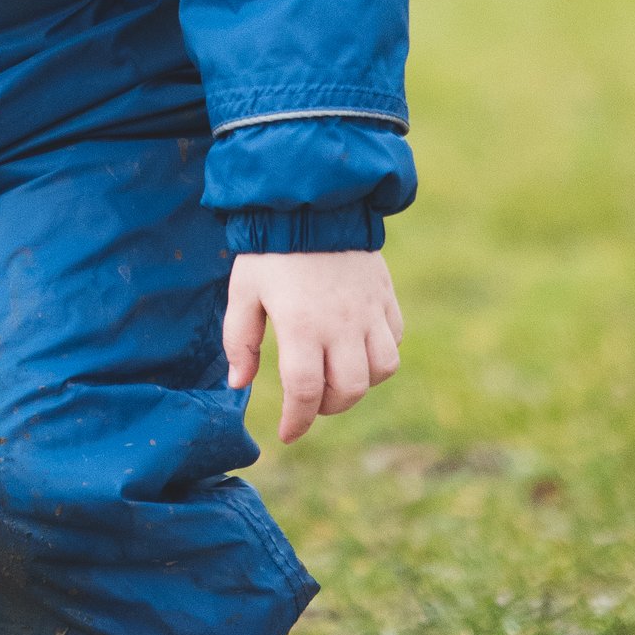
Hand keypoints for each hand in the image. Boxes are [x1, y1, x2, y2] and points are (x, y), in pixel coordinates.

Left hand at [224, 248, 404, 443]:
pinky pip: (395, 339)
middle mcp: (341, 324)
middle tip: (310, 401)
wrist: (312, 201)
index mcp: (302, 326)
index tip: (288, 433)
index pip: (305, 391)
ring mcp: (369, 310)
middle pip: (349, 389)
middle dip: (329, 407)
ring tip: (337, 376)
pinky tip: (358, 346)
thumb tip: (239, 384)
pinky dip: (380, 353)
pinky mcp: (385, 296)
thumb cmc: (270, 249)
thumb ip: (240, 340)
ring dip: (361, 384)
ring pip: (382, 369)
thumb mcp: (243, 291)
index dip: (297, 421)